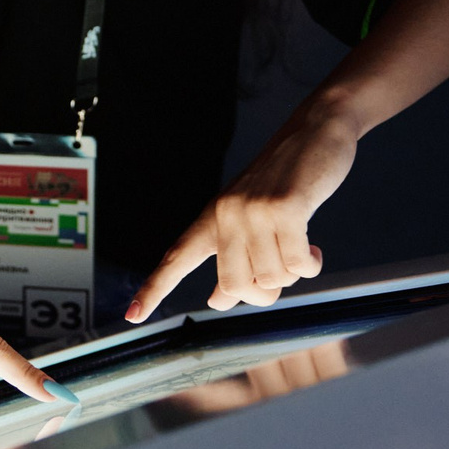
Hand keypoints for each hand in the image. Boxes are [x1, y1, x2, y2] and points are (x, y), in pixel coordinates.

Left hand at [127, 109, 357, 322]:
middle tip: (283, 273)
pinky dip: (311, 265)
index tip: (132, 316)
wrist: (313, 131)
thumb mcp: (251, 218)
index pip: (177, 258)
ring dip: (293, 274)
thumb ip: (233, 255)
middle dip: (263, 293)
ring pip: (271, 279)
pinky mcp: (285, 208)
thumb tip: (217, 302)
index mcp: (212, 217)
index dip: (154, 288)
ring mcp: (253, 210)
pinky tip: (315, 249)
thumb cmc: (285, 182)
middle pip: (235, 287)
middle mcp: (226, 214)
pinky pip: (298, 265)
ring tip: (301, 248)